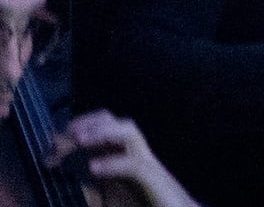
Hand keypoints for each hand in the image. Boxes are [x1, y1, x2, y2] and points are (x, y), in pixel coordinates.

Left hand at [53, 112, 199, 206]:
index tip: (49, 150)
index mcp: (122, 161)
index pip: (101, 132)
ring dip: (103, 132)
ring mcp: (147, 166)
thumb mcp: (110, 201)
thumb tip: (71, 184)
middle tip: (64, 134)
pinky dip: (113, 164)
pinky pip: (134, 165)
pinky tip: (93, 169)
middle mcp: (135, 157)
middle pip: (115, 122)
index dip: (75, 134)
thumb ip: (94, 194)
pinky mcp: (156, 181)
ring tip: (79, 139)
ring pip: (129, 132)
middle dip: (89, 122)